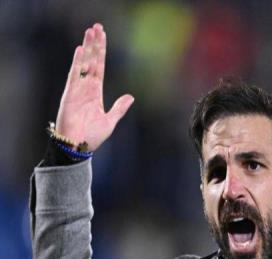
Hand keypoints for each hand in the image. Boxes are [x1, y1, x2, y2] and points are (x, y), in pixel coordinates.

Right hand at [55, 23, 134, 150]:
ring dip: (87, 48)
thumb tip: (131, 96)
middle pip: (91, 61)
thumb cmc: (92, 137)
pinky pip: (74, 76)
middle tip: (97, 27)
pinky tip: (81, 50)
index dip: (101, 52)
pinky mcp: (70, 95)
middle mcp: (86, 88)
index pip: (99, 67)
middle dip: (94, 44)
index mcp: (95, 92)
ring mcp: (77, 90)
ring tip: (90, 31)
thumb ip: (119, 108)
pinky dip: (77, 63)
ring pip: (83, 64)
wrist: (78, 148)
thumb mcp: (110, 120)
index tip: (103, 37)